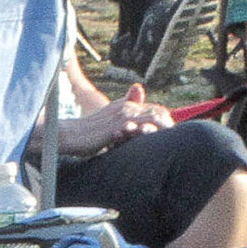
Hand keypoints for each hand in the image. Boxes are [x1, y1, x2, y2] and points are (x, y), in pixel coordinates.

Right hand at [54, 84, 172, 158]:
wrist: (70, 136)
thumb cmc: (86, 136)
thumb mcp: (107, 129)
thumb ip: (123, 128)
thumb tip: (131, 134)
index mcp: (125, 106)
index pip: (153, 109)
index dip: (164, 121)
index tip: (170, 134)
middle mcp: (126, 107)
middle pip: (158, 111)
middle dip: (169, 125)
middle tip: (176, 138)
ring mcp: (123, 115)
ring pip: (154, 116)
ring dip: (165, 128)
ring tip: (171, 139)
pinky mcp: (118, 125)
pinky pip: (142, 126)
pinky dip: (153, 132)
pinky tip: (158, 141)